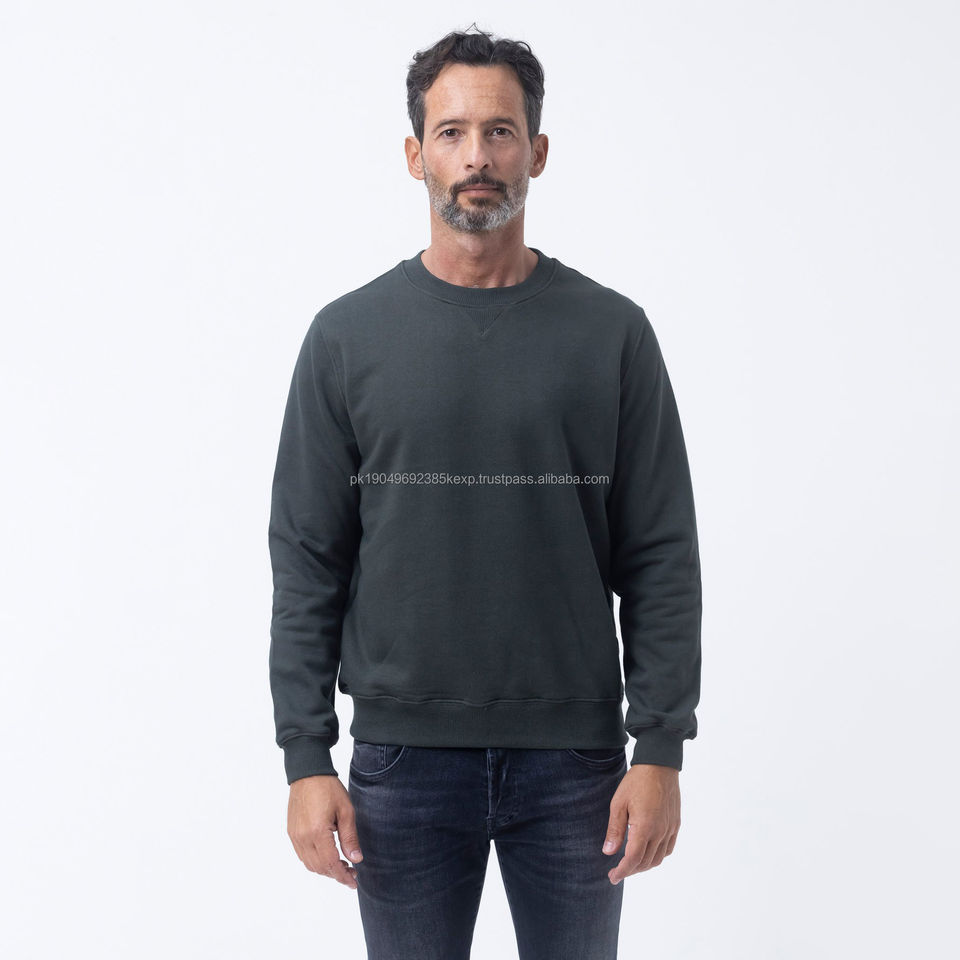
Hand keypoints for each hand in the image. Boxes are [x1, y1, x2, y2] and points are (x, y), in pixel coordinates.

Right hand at [287, 775, 363, 888]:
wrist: (308, 773)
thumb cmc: (329, 788)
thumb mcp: (346, 811)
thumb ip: (350, 837)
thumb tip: (356, 859)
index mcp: (317, 832)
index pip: (331, 864)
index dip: (343, 876)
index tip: (354, 882)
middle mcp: (303, 837)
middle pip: (319, 868)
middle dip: (336, 874)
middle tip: (352, 873)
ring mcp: (295, 836)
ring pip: (309, 864)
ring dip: (325, 869)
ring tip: (341, 865)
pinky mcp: (291, 832)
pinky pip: (302, 855)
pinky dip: (315, 861)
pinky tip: (327, 856)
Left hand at [602, 763, 680, 883]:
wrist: (659, 764)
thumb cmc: (636, 781)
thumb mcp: (618, 803)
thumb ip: (615, 829)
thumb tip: (608, 853)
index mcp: (644, 827)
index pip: (633, 860)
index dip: (622, 872)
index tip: (612, 877)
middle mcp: (660, 832)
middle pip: (646, 862)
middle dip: (631, 870)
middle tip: (617, 871)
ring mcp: (670, 829)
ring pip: (658, 858)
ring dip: (644, 866)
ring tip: (631, 864)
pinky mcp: (676, 824)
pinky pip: (668, 849)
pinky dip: (657, 856)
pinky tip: (648, 852)